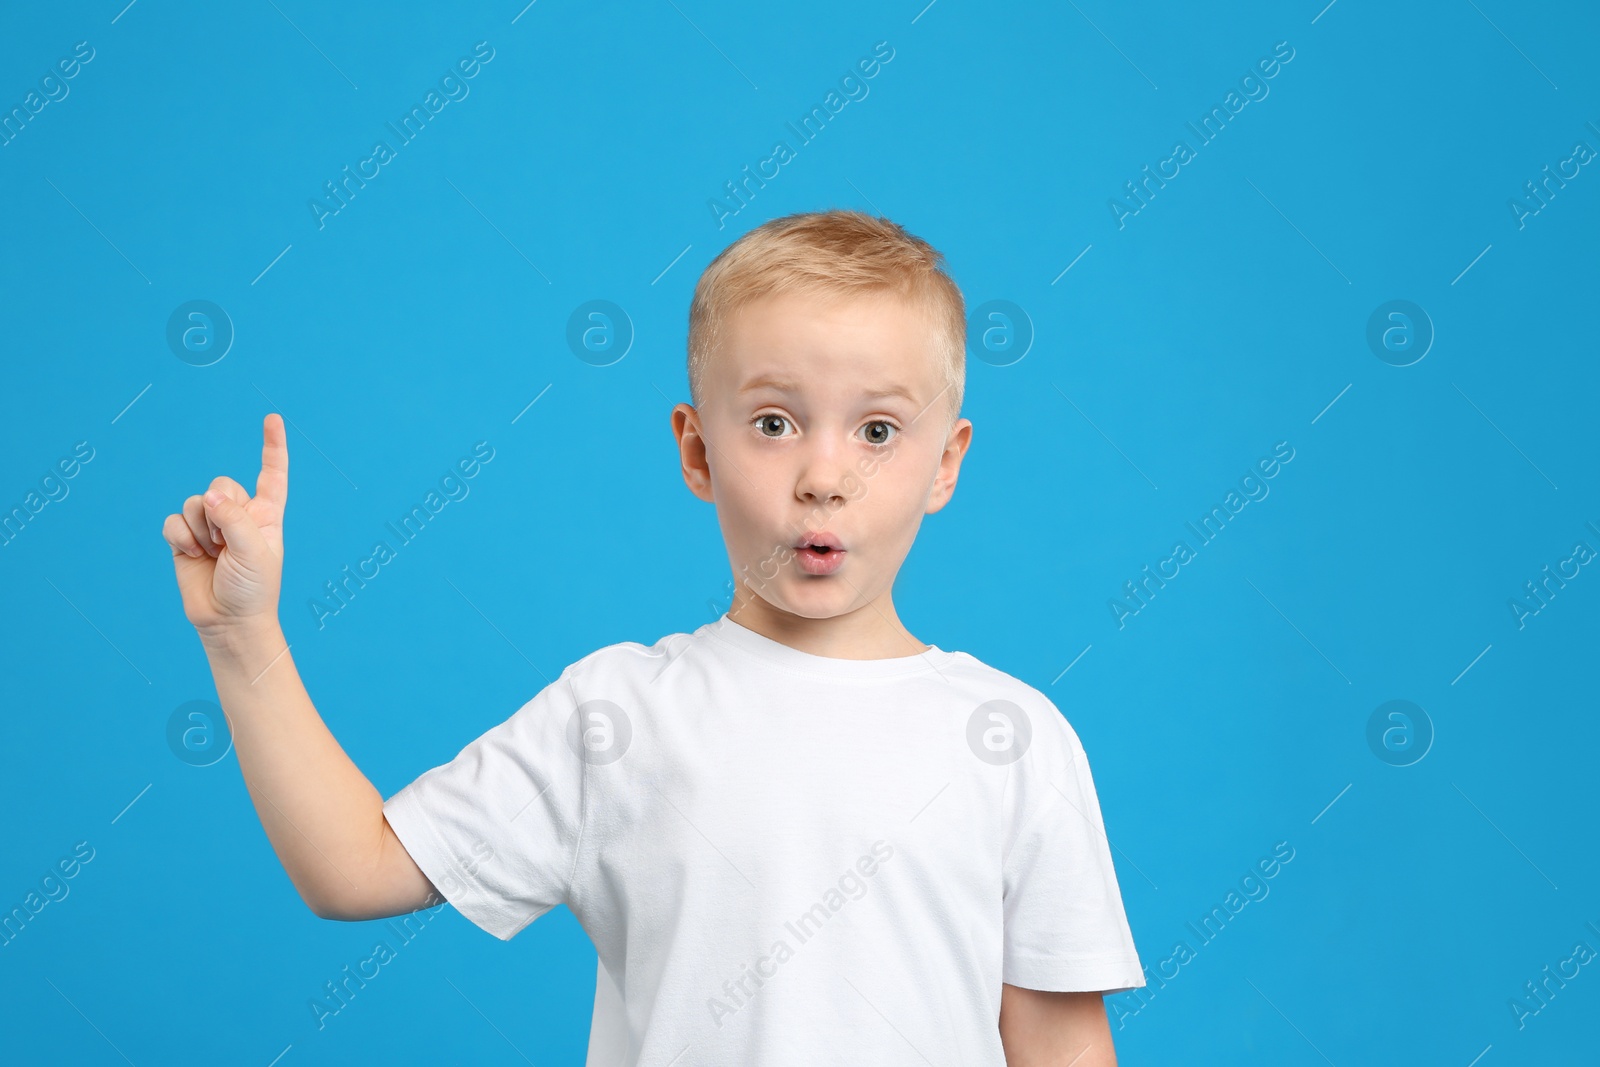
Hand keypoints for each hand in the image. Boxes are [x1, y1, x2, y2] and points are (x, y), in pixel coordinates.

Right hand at [162, 413, 288, 636]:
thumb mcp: (254, 551)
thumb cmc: (253, 588)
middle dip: (220, 508)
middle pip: (221, 483)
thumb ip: (234, 518)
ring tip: (212, 554)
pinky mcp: (185, 539)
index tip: (272, 418)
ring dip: (201, 528)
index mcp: (266, 514)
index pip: (271, 474)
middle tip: (226, 541)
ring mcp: (211, 527)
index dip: (272, 446)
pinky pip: (174, 520)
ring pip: (195, 501)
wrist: (229, 621)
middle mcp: (239, 515)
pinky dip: (181, 536)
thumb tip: (209, 495)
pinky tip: (193, 554)